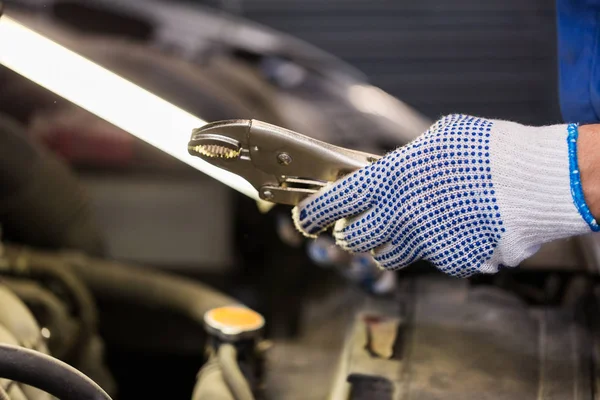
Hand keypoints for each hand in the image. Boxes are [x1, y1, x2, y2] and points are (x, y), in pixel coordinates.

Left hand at [293, 114, 597, 276]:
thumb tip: (388, 170)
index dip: (312, 213)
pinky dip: (436, 248)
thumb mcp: (433, 140)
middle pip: (353, 239)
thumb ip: (401, 161)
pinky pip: (431, 259)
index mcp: (387, 180)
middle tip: (358, 223)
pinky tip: (455, 228)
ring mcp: (422, 243)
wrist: (533, 180)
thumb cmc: (484, 150)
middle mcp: (397, 215)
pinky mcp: (448, 262)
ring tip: (413, 223)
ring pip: (388, 255)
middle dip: (351, 232)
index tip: (304, 218)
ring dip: (391, 243)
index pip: (331, 203)